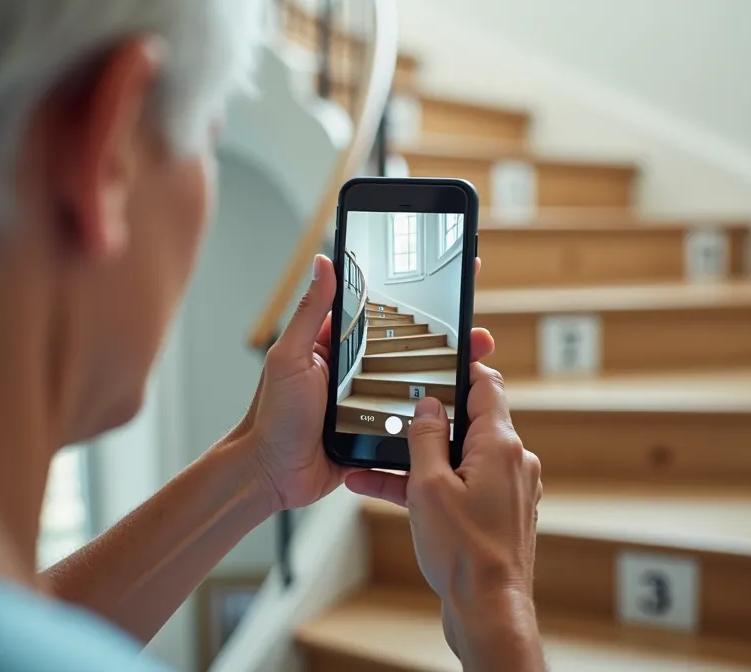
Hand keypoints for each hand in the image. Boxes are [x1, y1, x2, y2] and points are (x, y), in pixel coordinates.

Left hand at [242, 255, 494, 512]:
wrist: (272, 474)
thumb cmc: (272, 416)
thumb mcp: (290, 356)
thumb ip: (311, 312)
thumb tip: (324, 263)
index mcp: (338, 345)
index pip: (383, 311)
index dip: (414, 295)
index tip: (447, 276)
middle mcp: (358, 370)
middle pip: (412, 347)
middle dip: (448, 337)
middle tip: (477, 331)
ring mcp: (371, 400)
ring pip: (419, 382)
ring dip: (450, 373)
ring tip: (478, 364)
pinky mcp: (379, 431)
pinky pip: (414, 420)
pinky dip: (437, 414)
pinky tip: (462, 406)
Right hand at [345, 364, 542, 668]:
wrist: (487, 608)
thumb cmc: (464, 553)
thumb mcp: (429, 486)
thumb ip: (426, 437)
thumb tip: (428, 405)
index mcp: (501, 445)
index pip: (486, 385)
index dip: (460, 367)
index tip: (437, 356)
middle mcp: (512, 462)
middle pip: (470, 421)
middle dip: (429, 417)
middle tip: (394, 408)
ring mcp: (507, 489)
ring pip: (459, 457)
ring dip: (419, 456)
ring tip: (373, 458)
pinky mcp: (497, 513)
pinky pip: (459, 485)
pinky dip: (428, 484)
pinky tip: (385, 489)